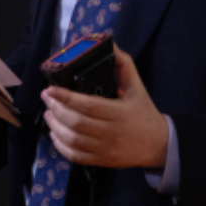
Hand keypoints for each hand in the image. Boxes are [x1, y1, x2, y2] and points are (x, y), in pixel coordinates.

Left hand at [41, 44, 167, 168]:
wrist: (159, 144)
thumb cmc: (144, 112)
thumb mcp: (137, 86)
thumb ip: (124, 64)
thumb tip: (110, 44)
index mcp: (118, 112)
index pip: (87, 105)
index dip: (65, 97)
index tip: (50, 89)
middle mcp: (110, 132)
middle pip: (76, 123)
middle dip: (56, 109)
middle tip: (47, 98)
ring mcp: (105, 149)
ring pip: (73, 140)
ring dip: (55, 127)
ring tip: (48, 113)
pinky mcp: (101, 161)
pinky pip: (76, 156)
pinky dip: (61, 146)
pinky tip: (55, 134)